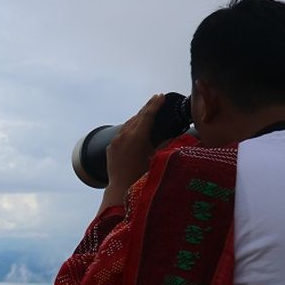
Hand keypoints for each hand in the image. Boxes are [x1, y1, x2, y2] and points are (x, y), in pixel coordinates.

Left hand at [97, 93, 165, 212]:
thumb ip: (164, 143)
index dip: (155, 104)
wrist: (120, 189)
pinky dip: (130, 128)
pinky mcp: (111, 146)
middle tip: (156, 99)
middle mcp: (125, 135)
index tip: (161, 96)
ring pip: (129, 124)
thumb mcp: (156, 158)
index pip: (148, 115)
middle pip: (138, 116)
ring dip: (139, 117)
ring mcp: (115, 140)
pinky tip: (135, 128)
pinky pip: (122, 133)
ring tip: (147, 112)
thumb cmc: (142, 176)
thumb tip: (173, 134)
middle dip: (148, 107)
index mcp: (138, 136)